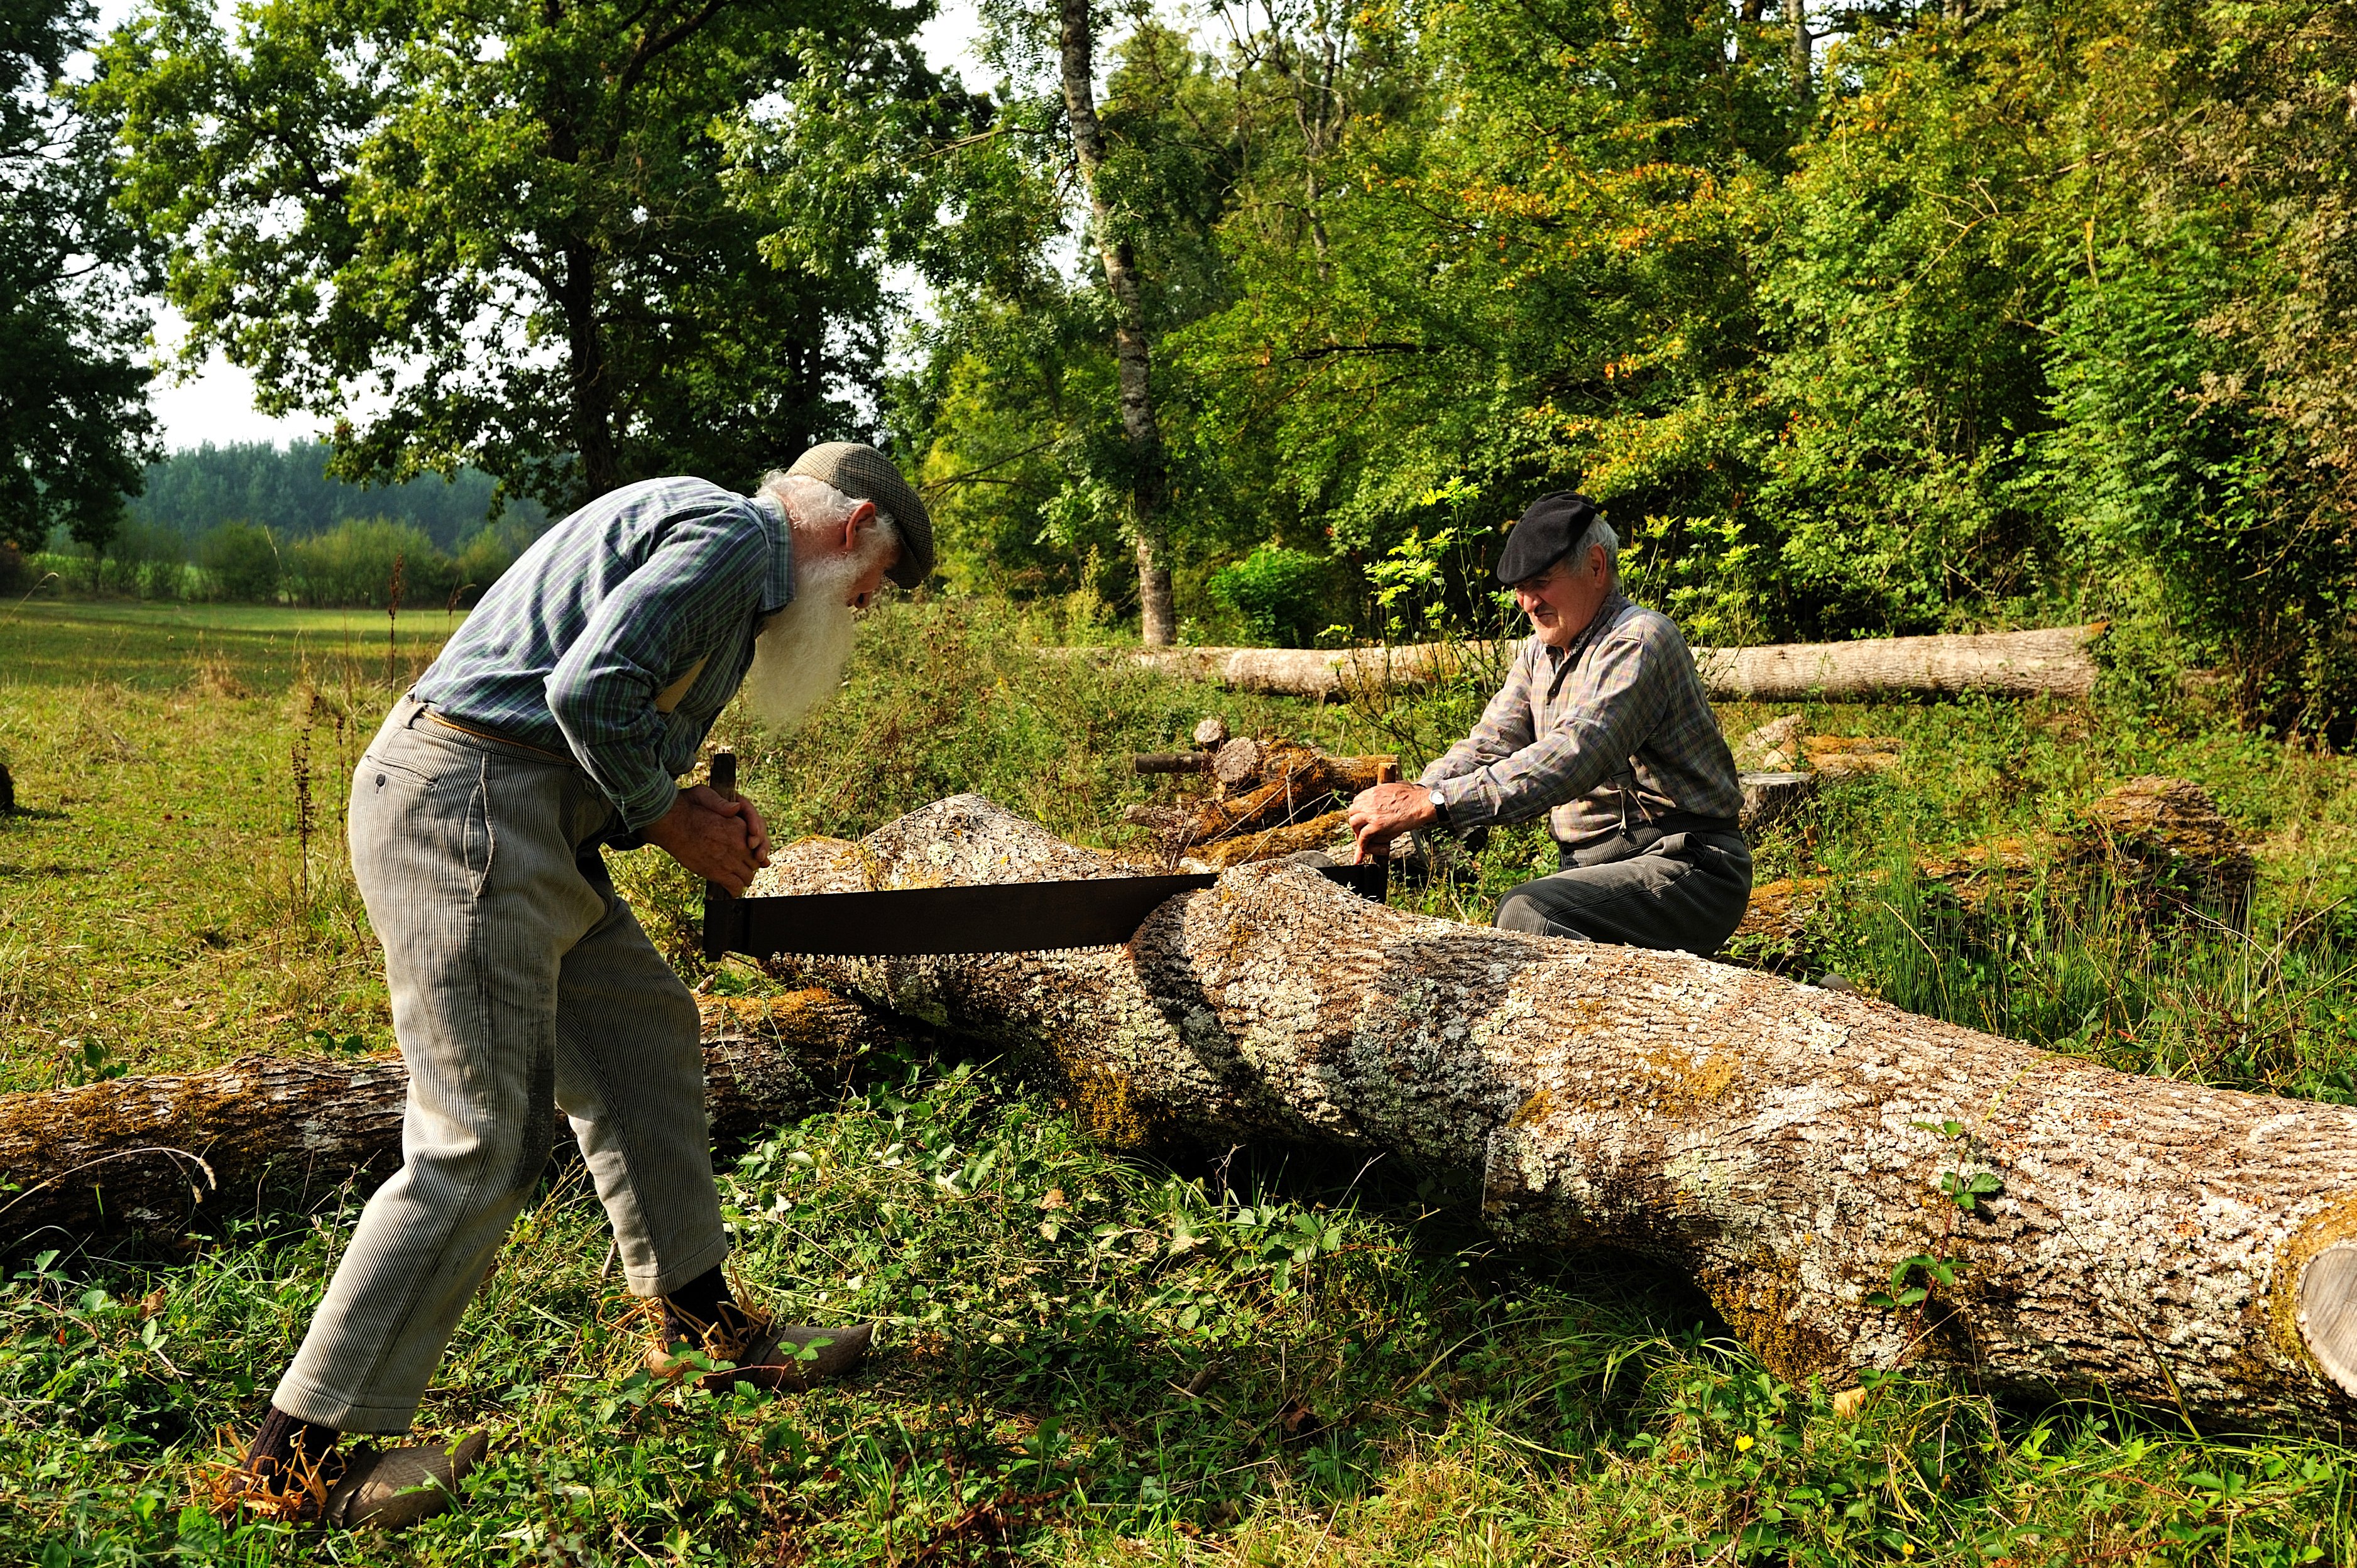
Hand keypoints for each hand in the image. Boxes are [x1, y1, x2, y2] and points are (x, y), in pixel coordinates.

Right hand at [641, 785, 771, 894]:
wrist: (671, 824)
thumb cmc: (686, 808)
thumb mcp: (706, 797)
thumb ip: (724, 804)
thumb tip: (736, 808)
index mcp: (740, 827)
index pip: (758, 844)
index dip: (755, 851)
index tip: (750, 855)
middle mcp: (739, 845)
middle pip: (754, 862)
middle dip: (750, 865)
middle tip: (742, 867)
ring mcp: (729, 861)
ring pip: (748, 876)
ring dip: (743, 878)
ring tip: (737, 878)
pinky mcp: (717, 873)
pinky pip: (735, 887)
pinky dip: (735, 890)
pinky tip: (731, 890)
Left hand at [1346, 781, 1439, 864]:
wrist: (1421, 803)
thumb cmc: (1414, 796)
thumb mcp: (1396, 787)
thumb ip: (1386, 792)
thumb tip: (1388, 792)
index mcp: (1373, 792)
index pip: (1357, 802)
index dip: (1359, 812)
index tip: (1363, 819)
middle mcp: (1369, 801)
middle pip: (1352, 812)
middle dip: (1357, 822)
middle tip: (1362, 830)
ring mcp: (1371, 813)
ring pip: (1354, 824)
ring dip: (1358, 832)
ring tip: (1364, 839)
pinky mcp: (1377, 825)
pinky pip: (1363, 836)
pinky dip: (1363, 844)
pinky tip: (1366, 848)